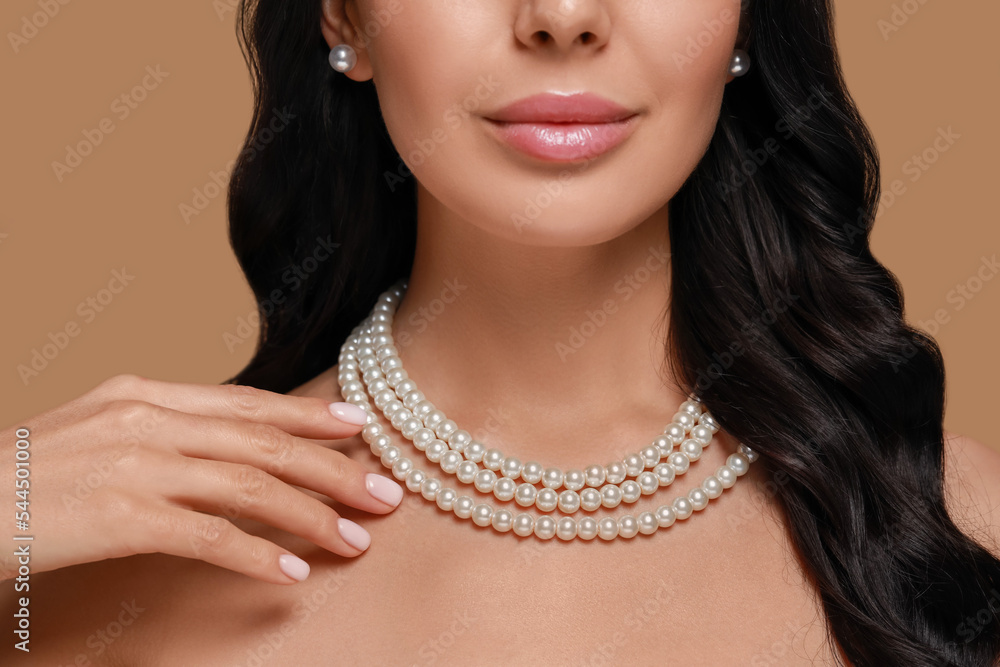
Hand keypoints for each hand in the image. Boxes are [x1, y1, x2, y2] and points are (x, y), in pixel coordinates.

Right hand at [0, 374, 401, 584]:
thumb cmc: (27, 477)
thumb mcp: (98, 431)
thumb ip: (165, 431)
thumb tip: (232, 449)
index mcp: (145, 394)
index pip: (246, 403)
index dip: (308, 416)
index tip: (359, 427)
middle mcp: (148, 420)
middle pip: (264, 443)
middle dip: (333, 469)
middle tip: (384, 493)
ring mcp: (136, 465)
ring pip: (250, 486)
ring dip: (311, 516)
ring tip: (354, 540)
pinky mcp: (123, 515)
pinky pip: (209, 536)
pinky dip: (257, 555)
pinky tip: (290, 573)